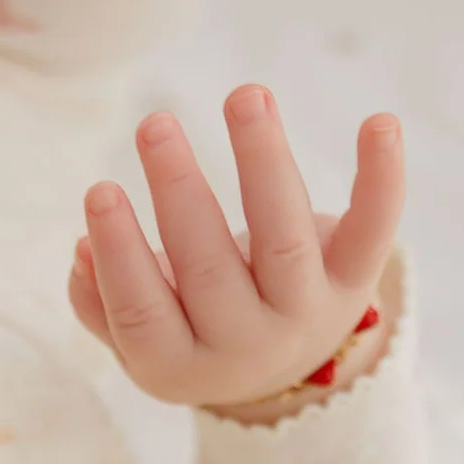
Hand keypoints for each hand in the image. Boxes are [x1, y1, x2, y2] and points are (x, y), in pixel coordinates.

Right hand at [67, 88, 402, 412]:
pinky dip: (381, 178)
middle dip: (181, 192)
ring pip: (284, 238)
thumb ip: (101, 303)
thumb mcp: (140, 335)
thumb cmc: (191, 327)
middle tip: (154, 126)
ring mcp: (305, 315)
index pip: (143, 314)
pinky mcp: (354, 281)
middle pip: (210, 269)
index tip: (100, 191)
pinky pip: (372, 230)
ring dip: (264, 161)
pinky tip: (380, 123)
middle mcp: (247, 349)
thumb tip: (82, 253)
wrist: (282, 365)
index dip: (120, 255)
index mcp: (182, 366)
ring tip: (244, 96)